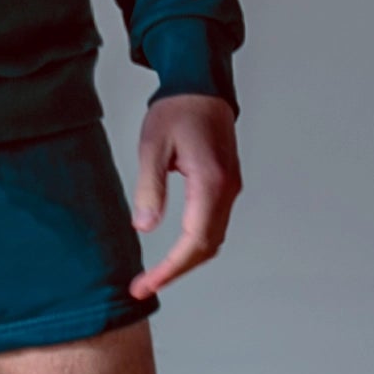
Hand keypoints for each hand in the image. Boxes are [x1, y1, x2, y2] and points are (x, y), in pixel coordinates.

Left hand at [129, 94, 240, 297]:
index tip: (146, 284)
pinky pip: (213, 226)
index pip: (193, 240)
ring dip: (185, 262)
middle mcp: (227, 190)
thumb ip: (149, 187)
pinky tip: (174, 253)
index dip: (170, 268)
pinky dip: (194, 246)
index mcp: (210, 182)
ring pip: (212, 240)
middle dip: (176, 271)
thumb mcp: (152, 146)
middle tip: (143, 287)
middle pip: (206, 247)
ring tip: (155, 276)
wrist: (202, 87)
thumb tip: (145, 227)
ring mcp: (230, 189)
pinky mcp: (225, 186)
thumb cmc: (177, 111)